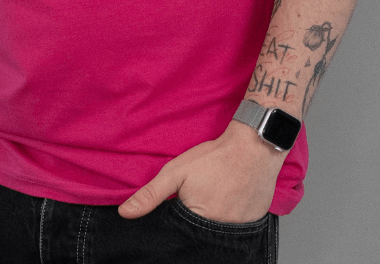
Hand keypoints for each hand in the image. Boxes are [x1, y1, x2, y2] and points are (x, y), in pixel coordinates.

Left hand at [118, 120, 286, 223]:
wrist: (254, 146)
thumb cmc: (214, 158)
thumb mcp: (175, 172)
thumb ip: (150, 195)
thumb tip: (125, 213)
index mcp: (197, 220)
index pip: (178, 232)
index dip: (177, 217)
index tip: (184, 200)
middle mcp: (220, 230)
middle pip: (199, 233)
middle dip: (195, 219)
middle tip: (204, 193)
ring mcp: (240, 228)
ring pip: (218, 231)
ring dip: (214, 219)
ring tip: (216, 195)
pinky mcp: (255, 221)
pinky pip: (238, 227)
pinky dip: (231, 217)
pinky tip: (230, 199)